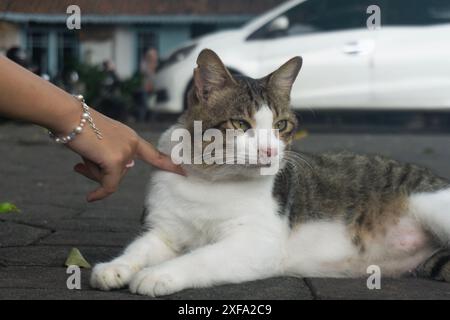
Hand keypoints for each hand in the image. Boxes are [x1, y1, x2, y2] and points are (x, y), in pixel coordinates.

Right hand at [65, 109, 183, 201]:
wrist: (68, 116)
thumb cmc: (79, 128)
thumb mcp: (99, 143)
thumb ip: (111, 158)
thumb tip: (114, 177)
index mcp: (130, 137)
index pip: (154, 154)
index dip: (168, 164)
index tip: (183, 171)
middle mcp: (132, 144)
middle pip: (121, 172)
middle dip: (100, 172)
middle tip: (82, 164)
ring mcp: (126, 152)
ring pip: (111, 177)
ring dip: (94, 172)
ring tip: (83, 156)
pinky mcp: (116, 160)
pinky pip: (109, 185)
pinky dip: (100, 193)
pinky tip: (90, 198)